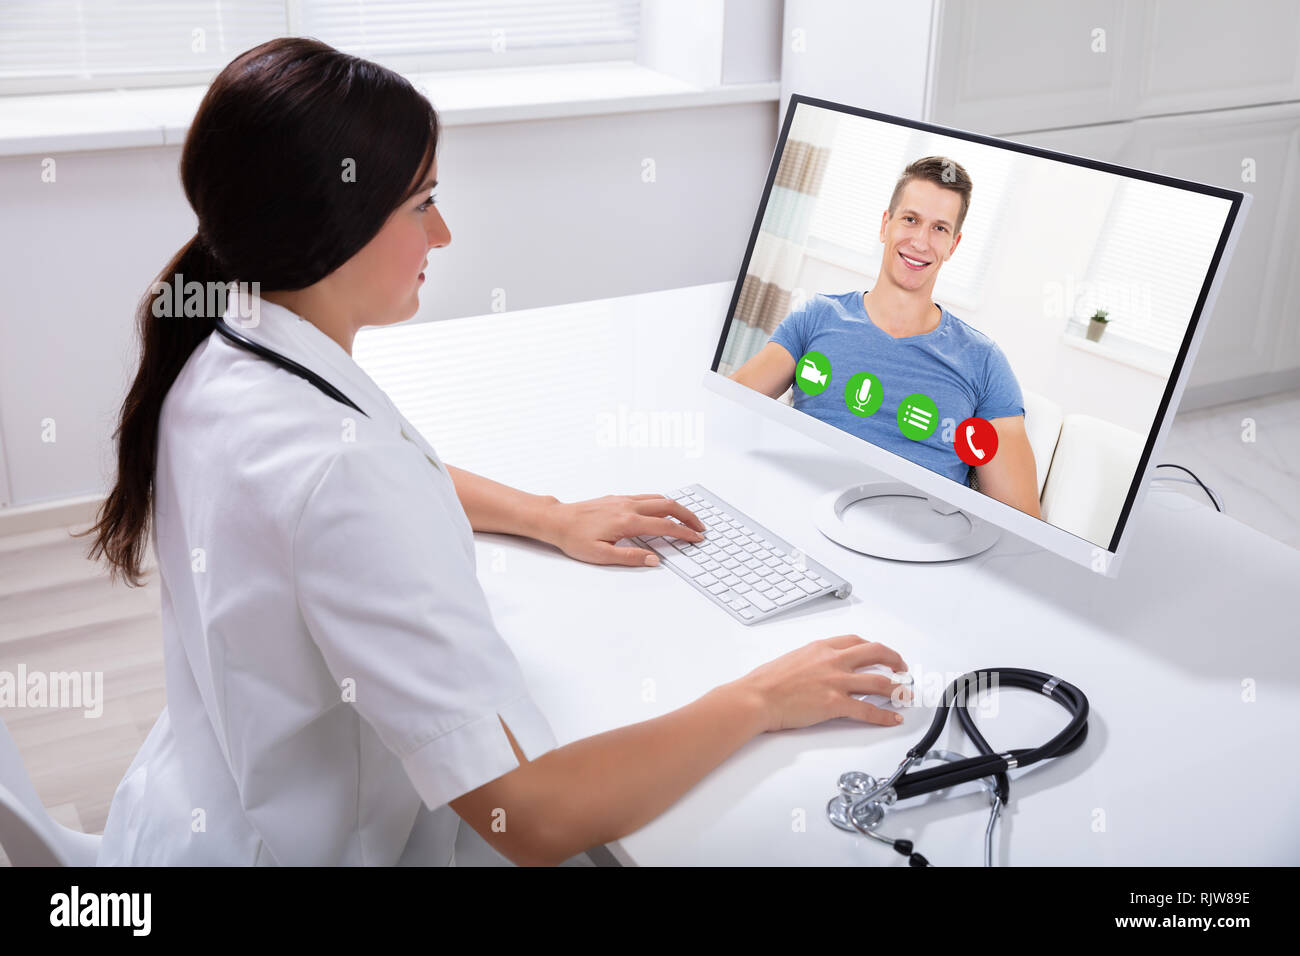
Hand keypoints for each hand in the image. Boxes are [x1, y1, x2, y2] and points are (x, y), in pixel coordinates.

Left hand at [541, 493, 706, 566]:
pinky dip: (662, 502)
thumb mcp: (601, 555)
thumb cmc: (575, 538)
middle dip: (688, 516)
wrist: (557, 520)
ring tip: (687, 518)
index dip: (684, 533)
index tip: (696, 539)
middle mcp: (628, 506)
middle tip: (700, 527)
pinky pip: (646, 496)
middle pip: (668, 506)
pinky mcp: (617, 497)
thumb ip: (630, 557)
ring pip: (658, 498)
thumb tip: (654, 560)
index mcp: (627, 521)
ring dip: (677, 507)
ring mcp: (623, 499)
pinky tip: (663, 509)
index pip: (665, 526)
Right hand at [733, 635, 910, 731]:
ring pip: (879, 682)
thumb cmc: (766, 681)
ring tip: (906, 695)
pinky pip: (867, 710)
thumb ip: (811, 661)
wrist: (756, 697)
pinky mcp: (835, 704)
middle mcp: (833, 661)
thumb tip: (818, 668)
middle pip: (876, 654)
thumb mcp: (792, 659)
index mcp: (821, 647)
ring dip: (898, 689)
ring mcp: (836, 681)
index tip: (881, 654)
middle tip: (902, 669)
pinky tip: (892, 718)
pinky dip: (884, 715)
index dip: (874, 648)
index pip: (857, 641)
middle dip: (895, 661)